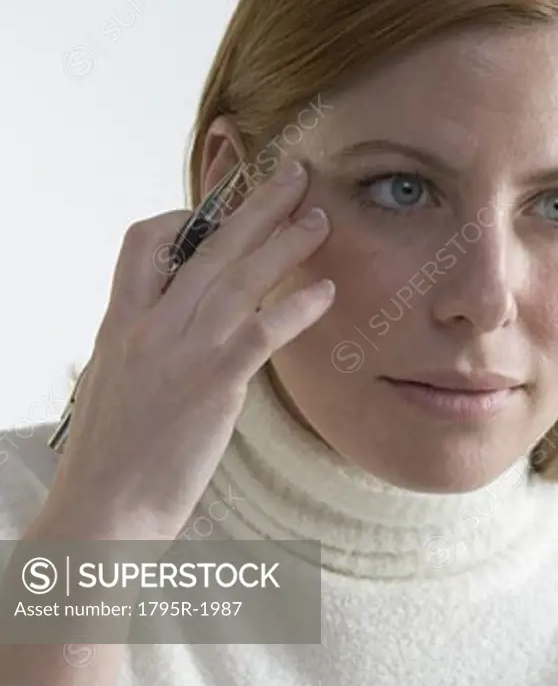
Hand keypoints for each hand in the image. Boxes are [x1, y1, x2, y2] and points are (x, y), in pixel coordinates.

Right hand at [40, 159, 331, 541]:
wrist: (104, 512)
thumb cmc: (113, 457)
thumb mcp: (115, 385)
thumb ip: (147, 347)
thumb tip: (178, 333)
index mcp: (120, 323)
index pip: (141, 244)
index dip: (183, 219)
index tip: (217, 213)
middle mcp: (149, 326)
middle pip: (207, 246)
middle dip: (254, 205)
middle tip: (293, 174)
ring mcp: (181, 352)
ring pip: (238, 277)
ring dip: (284, 241)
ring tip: (320, 218)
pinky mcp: (213, 384)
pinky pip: (262, 331)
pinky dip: (296, 306)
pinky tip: (326, 292)